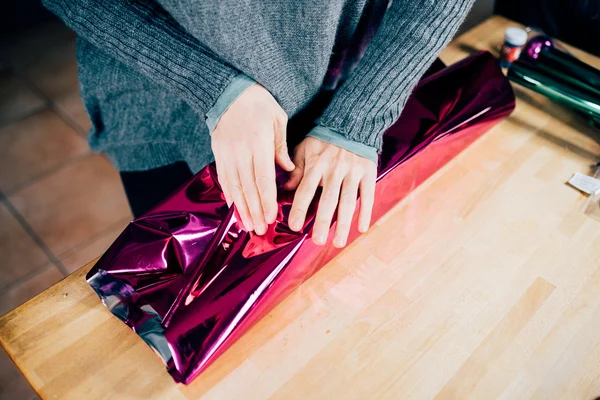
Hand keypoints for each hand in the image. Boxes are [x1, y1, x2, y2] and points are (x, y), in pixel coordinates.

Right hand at [211, 83, 294, 234]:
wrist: (229, 89)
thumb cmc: (259, 102)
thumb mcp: (278, 120)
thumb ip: (282, 148)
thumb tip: (288, 171)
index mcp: (259, 144)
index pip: (264, 179)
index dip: (267, 201)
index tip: (271, 218)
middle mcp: (241, 151)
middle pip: (248, 188)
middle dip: (255, 212)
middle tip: (260, 230)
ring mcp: (226, 153)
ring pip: (234, 187)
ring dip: (241, 208)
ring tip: (247, 226)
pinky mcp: (217, 152)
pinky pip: (223, 178)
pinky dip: (228, 195)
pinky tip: (234, 208)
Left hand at [284, 137, 376, 246]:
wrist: (353, 121)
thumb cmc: (324, 138)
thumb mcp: (305, 149)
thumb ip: (295, 170)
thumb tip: (283, 190)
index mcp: (317, 164)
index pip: (306, 189)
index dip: (299, 208)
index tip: (294, 227)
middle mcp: (335, 169)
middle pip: (328, 200)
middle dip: (322, 222)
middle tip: (317, 241)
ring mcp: (353, 172)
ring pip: (348, 202)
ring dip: (343, 224)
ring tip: (338, 242)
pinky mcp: (368, 173)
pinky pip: (368, 195)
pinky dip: (366, 212)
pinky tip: (361, 228)